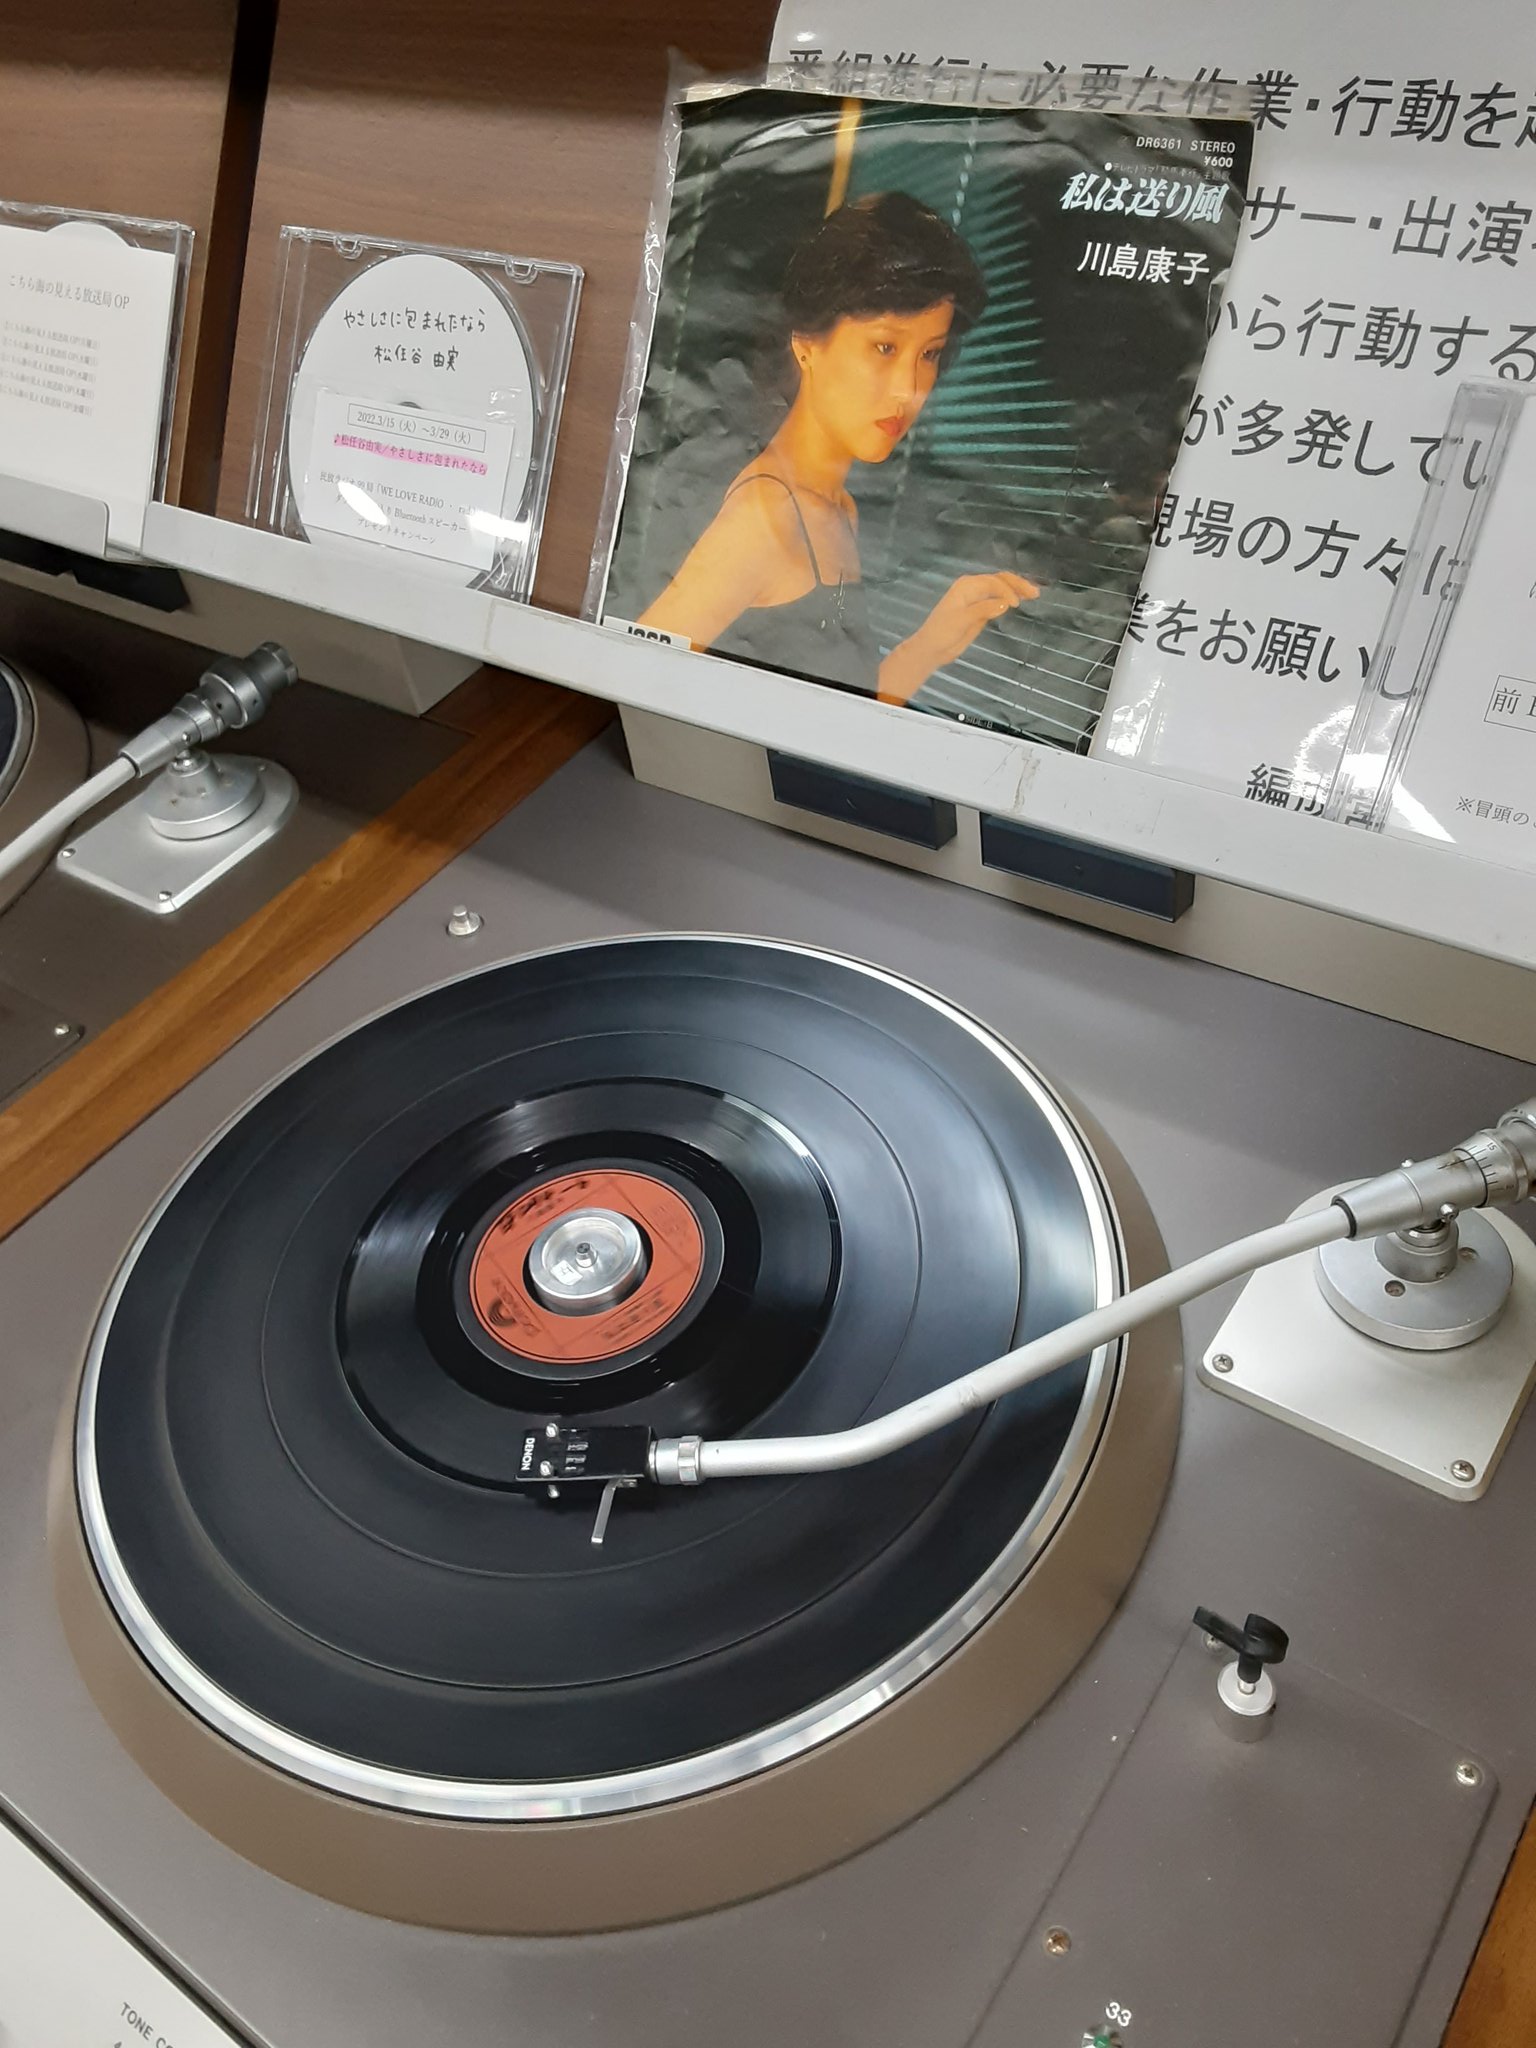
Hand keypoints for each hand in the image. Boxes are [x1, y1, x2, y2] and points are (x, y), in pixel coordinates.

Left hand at [878, 571, 1038, 704]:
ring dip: (1016, 590)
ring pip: (1000, 588)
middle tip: (1035, 593)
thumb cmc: (943, 632)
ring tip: (1033, 595)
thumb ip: (983, 610)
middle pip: (1000, 580)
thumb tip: (1005, 603)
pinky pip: (997, 599)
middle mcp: (973, 587)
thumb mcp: (962, 620)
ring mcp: (976, 598)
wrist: (932, 649)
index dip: (1008, 590)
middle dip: (1018, 585)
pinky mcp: (979, 610)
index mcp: (967, 585)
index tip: (1017, 605)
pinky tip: (1019, 602)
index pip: (994, 582)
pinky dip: (1009, 599)